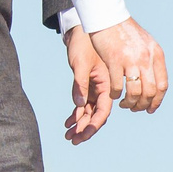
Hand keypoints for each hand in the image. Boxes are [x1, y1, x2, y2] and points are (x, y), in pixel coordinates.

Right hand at [63, 18, 168, 143]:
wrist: (108, 17)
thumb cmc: (125, 32)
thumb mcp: (145, 44)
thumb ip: (151, 61)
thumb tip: (156, 84)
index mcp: (156, 55)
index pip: (162, 86)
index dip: (157, 101)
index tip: (150, 109)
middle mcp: (146, 58)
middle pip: (149, 92)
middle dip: (143, 105)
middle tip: (135, 108)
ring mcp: (130, 60)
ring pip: (134, 92)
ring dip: (129, 103)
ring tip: (125, 104)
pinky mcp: (114, 61)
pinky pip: (117, 86)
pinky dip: (116, 95)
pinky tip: (114, 94)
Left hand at [63, 26, 112, 143]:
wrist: (80, 31)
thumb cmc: (82, 44)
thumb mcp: (80, 64)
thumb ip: (79, 84)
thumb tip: (79, 104)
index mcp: (106, 84)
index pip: (102, 110)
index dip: (93, 124)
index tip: (83, 135)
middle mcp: (102, 89)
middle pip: (96, 115)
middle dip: (85, 129)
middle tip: (72, 140)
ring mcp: (95, 89)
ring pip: (88, 112)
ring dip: (79, 124)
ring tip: (67, 135)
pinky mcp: (87, 86)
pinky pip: (83, 105)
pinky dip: (75, 114)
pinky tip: (66, 123)